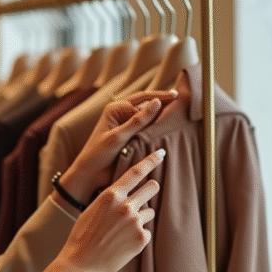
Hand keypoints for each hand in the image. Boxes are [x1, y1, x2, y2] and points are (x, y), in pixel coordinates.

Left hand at [57, 90, 176, 205]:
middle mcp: (121, 114)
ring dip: (161, 113)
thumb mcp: (119, 137)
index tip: (177, 97)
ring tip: (179, 111)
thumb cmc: (99, 154)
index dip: (160, 97)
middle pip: (146, 103)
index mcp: (115, 109)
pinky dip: (156, 127)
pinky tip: (168, 127)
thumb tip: (156, 102)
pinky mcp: (130, 136)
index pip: (143, 99)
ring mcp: (126, 125)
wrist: (90, 175)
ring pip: (148, 116)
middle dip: (163, 100)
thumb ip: (138, 120)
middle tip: (181, 98)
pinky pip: (146, 129)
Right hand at [60, 149, 163, 271]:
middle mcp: (126, 206)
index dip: (150, 161)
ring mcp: (135, 223)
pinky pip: (146, 231)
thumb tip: (126, 194)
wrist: (81, 265)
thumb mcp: (92, 209)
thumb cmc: (82, 236)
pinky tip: (122, 244)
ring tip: (122, 230)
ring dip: (141, 217)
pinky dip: (137, 236)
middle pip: (151, 188)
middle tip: (147, 193)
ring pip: (149, 212)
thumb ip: (111, 199)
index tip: (161, 153)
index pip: (136, 172)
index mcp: (111, 195)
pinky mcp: (141, 239)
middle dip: (150, 189)